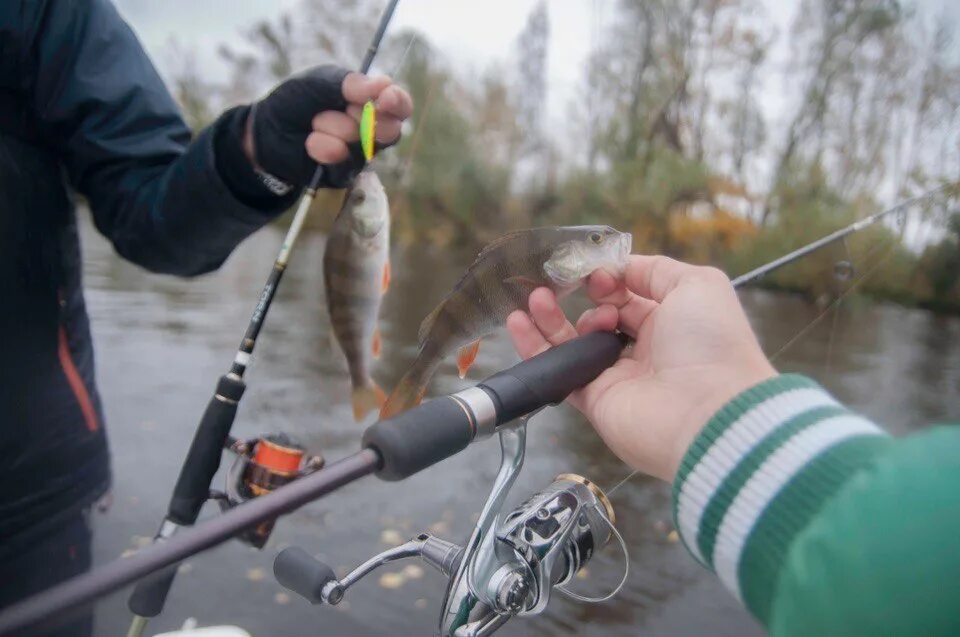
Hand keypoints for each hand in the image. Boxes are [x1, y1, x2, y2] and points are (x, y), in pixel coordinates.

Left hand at [245, 65, 412, 187]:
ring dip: (333, 127)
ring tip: (314, 123)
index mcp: (371, 102)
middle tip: (343, 108)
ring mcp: (360, 154)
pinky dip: (323, 147)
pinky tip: (310, 142)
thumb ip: (349, 82)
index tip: (385, 98)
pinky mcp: (345, 173)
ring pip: (362, 144)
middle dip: (364, 117)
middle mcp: (372, 130)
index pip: (400, 105)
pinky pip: (344, 161)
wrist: (267, 131)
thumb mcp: (319, 82)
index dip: (397, 102)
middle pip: (390, 130)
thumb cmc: (296, 101)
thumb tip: (383, 84)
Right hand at [507, 256, 775, 481]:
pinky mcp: (595, 401)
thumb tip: (618, 267)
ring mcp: (618, 376)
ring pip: (573, 342)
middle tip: (568, 285)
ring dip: (551, 317)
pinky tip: (518, 323)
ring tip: (538, 298)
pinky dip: (534, 347)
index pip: (630, 294)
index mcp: (672, 322)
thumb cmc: (711, 346)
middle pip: (600, 316)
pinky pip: (558, 371)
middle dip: (582, 295)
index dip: (611, 279)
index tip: (600, 275)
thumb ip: (655, 269)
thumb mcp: (697, 285)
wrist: (708, 415)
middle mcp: (645, 350)